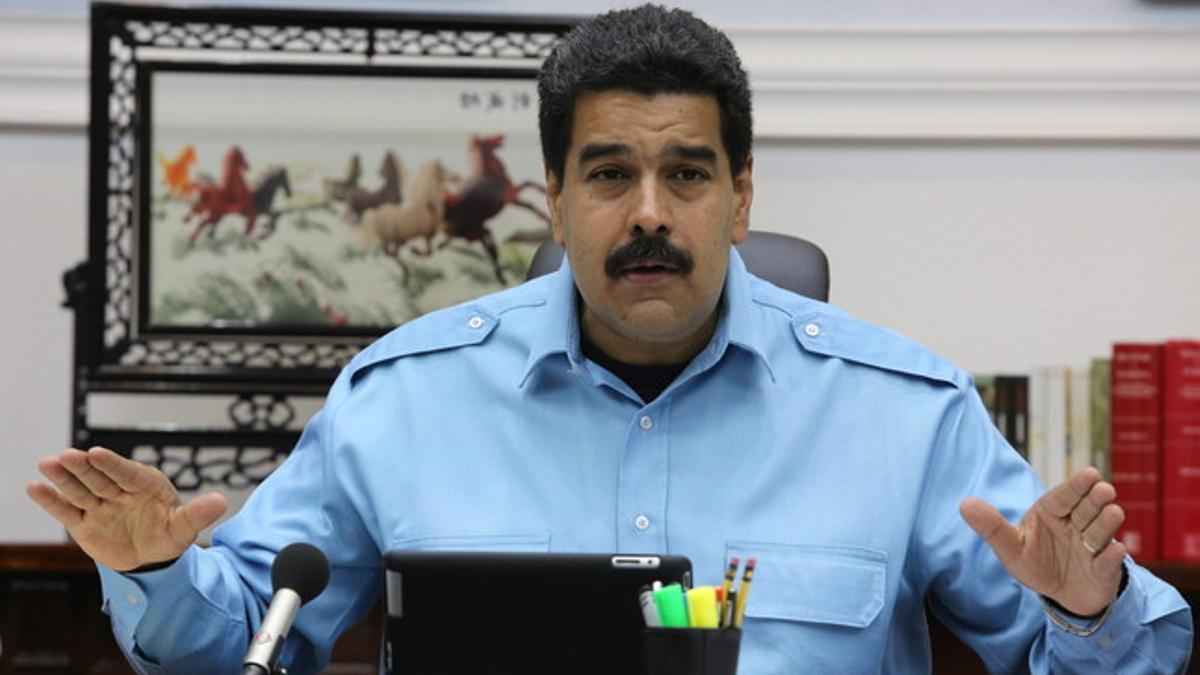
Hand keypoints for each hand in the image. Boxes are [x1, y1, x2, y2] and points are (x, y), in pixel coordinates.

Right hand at [26, 447, 227, 571]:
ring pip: (81, 489)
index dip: (113, 464)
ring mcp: (101, 505)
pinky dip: (51, 500)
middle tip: (66, 455)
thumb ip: (198, 514)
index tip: (98, 453)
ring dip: (64, 477)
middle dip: (84, 467)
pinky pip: (67, 510)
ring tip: (48, 464)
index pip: (128, 473)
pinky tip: (35, 487)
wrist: (151, 558)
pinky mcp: (84, 522)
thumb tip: (221, 501)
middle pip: (100, 478)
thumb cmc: (169, 535)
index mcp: (147, 485)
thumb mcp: (185, 528)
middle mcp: (121, 491)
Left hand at [960, 467, 1124, 615]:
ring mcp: (1093, 546)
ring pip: (1101, 531)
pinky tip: (1116, 550)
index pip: (1064, 495)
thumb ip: (991, 527)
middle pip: (1088, 508)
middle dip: (1096, 499)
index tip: (1090, 474)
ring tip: (1113, 512)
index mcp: (1052, 513)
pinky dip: (1112, 557)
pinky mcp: (1104, 569)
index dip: (1077, 485)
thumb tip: (964, 504)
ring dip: (1106, 523)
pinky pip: (1109, 561)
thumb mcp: (1010, 547)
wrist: (1060, 594)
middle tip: (1103, 490)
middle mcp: (1076, 524)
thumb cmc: (1034, 563)